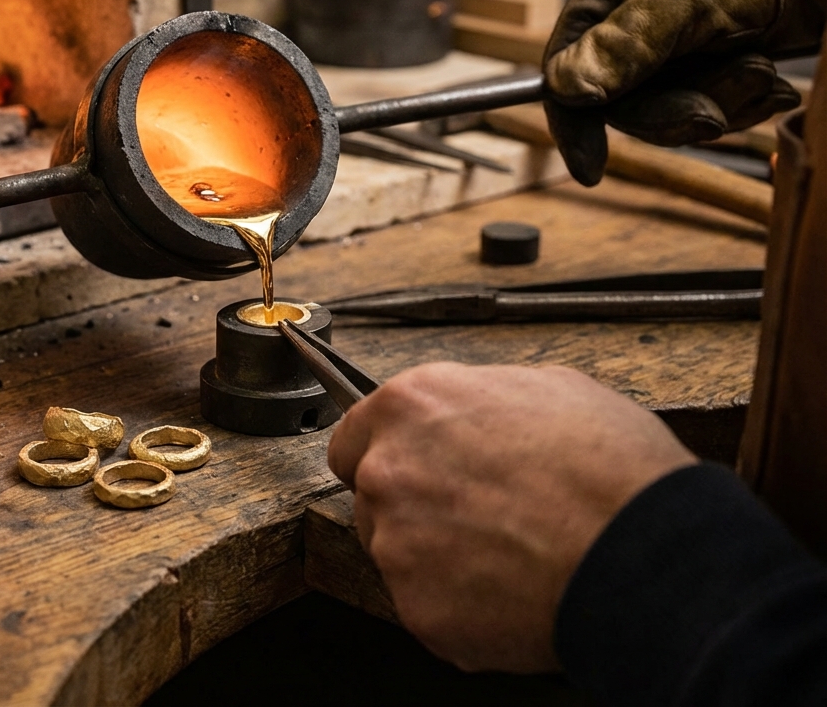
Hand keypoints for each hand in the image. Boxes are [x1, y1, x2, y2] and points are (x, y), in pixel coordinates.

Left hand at [327, 362, 695, 671]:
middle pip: (374, 498)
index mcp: (413, 406)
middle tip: (481, 517)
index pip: (355, 436)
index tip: (413, 469)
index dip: (387, 454)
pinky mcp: (417, 609)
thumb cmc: (612, 470)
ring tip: (509, 554)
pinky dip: (463, 607)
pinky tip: (514, 590)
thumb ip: (481, 400)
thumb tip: (473, 413)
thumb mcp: (551, 389)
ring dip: (438, 558)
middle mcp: (389, 471)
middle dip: (416, 507)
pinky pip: (429, 607)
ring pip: (400, 556)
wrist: (644, 555)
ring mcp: (397, 544)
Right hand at [543, 0, 823, 184]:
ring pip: (667, 116)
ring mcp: (669, 55)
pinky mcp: (707, 73)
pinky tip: (768, 82)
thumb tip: (567, 89)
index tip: (591, 167)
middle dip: (674, 111)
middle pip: (621, 107)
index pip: (565, 72)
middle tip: (715, 110)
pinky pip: (705, 116)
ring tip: (760, 71)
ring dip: (719, 104)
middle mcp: (628, 29)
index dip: (576, 122)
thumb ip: (621, 44)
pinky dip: (741, 107)